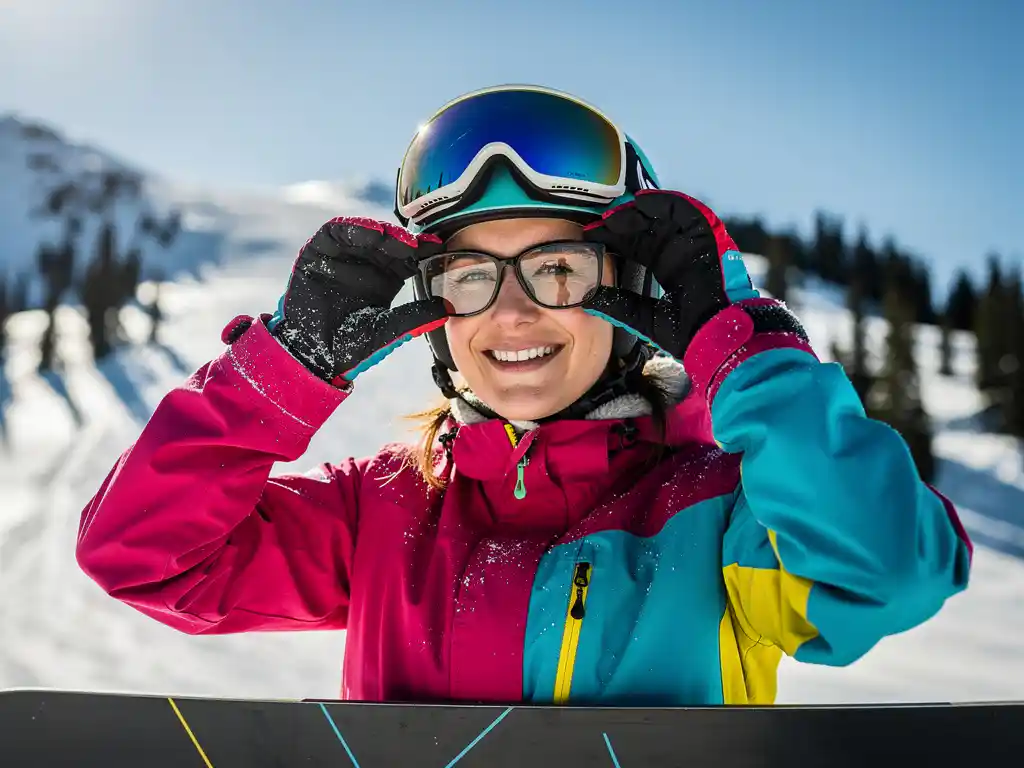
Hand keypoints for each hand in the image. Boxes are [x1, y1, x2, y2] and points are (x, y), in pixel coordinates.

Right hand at [269, 217, 447, 384]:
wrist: (312, 355)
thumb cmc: (350, 346)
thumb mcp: (387, 331)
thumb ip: (415, 318)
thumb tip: (448, 309)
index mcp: (387, 279)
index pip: (407, 257)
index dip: (421, 250)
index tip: (437, 247)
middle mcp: (367, 263)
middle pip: (389, 241)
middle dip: (404, 239)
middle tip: (418, 242)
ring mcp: (343, 256)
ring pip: (366, 233)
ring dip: (383, 232)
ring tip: (397, 238)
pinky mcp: (319, 253)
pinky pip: (336, 233)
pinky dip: (353, 229)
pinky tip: (370, 232)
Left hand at [582, 190, 761, 360]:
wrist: (716, 334)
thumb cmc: (687, 330)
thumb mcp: (642, 315)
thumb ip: (618, 304)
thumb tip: (588, 300)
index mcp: (666, 268)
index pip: (635, 245)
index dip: (614, 238)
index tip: (592, 236)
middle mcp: (678, 251)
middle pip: (645, 227)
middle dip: (621, 223)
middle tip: (597, 223)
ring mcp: (692, 241)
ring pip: (661, 216)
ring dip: (637, 211)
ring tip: (614, 214)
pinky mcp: (707, 234)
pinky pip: (685, 210)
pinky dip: (663, 202)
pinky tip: (641, 202)